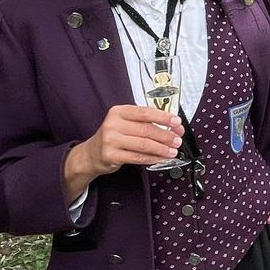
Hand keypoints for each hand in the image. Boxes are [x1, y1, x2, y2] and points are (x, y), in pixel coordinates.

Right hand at [64, 105, 183, 196]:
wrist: (92, 154)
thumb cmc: (114, 136)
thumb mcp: (125, 123)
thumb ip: (146, 123)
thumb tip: (173, 126)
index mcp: (119, 112)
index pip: (145, 112)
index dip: (163, 117)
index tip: (176, 122)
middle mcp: (113, 124)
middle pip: (146, 129)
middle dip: (166, 135)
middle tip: (177, 140)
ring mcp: (111, 140)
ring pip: (143, 144)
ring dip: (162, 149)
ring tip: (172, 151)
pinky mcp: (111, 155)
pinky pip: (137, 157)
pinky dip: (153, 158)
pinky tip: (161, 158)